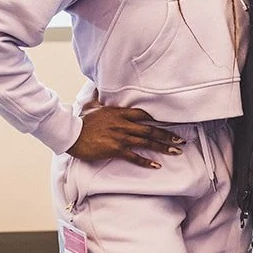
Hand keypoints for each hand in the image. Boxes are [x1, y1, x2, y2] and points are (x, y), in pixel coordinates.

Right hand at [68, 96, 182, 167]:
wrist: (71, 134)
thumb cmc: (81, 120)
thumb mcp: (91, 105)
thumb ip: (98, 96)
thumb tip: (97, 86)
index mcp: (119, 113)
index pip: (143, 114)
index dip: (158, 118)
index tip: (170, 122)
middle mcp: (123, 124)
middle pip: (150, 129)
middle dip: (167, 135)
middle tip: (181, 140)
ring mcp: (120, 137)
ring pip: (146, 142)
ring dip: (162, 147)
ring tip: (176, 151)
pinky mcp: (115, 149)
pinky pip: (134, 156)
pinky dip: (146, 161)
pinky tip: (157, 165)